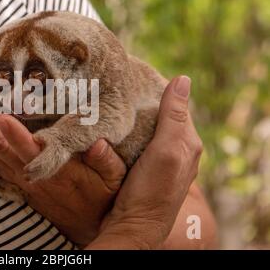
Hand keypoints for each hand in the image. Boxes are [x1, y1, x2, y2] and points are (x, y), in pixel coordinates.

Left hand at [0, 90, 126, 245]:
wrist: (87, 223)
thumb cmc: (101, 196)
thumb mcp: (113, 178)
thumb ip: (105, 160)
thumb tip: (98, 142)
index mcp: (57, 169)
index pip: (32, 151)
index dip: (15, 135)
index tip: (0, 115)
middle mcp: (31, 172)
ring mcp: (18, 175)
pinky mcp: (13, 177)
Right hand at [87, 76, 203, 248]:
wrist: (133, 226)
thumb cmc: (152, 190)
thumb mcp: (166, 150)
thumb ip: (174, 117)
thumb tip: (183, 79)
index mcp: (187, 142)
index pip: (176, 104)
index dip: (158, 89)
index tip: (135, 76)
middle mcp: (176, 149)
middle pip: (161, 116)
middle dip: (143, 101)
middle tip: (120, 88)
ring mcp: (159, 159)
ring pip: (147, 128)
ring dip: (134, 116)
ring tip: (115, 103)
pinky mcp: (143, 167)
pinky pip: (137, 141)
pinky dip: (128, 131)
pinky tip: (114, 126)